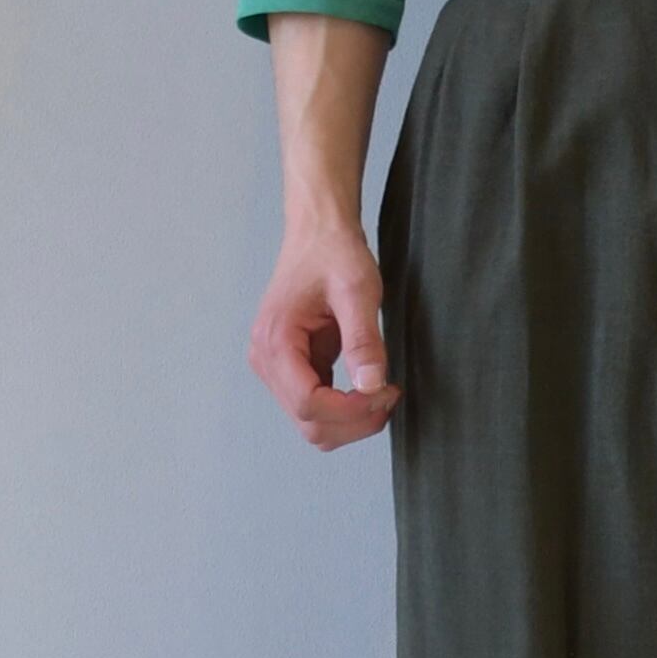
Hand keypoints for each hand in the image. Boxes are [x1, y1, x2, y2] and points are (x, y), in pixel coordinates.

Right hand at [247, 217, 399, 450]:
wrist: (319, 234)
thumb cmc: (333, 254)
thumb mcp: (357, 291)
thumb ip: (364, 339)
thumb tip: (372, 386)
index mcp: (276, 341)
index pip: (308, 404)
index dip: (351, 410)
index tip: (386, 392)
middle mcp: (267, 361)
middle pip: (309, 423)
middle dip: (354, 421)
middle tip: (390, 394)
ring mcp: (277, 369)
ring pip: (312, 424)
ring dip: (351, 421)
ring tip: (383, 392)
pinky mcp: (292, 370)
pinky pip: (318, 409)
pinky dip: (346, 411)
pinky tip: (370, 389)